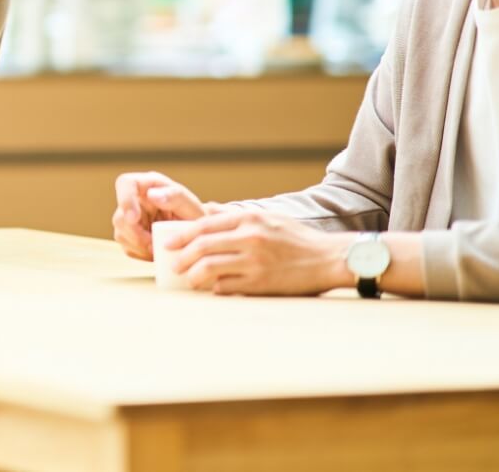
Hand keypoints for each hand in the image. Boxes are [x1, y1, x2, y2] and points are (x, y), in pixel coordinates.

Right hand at [112, 171, 208, 259]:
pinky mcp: (130, 235)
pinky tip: (156, 252)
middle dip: (136, 235)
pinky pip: (126, 247)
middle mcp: (136, 199)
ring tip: (160, 248)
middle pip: (120, 216)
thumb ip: (175, 198)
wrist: (199, 237)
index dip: (125, 200)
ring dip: (139, 246)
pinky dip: (141, 253)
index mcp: (150, 185)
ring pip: (120, 233)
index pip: (125, 183)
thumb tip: (151, 195)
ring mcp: (130, 218)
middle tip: (154, 245)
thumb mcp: (192, 207)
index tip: (134, 218)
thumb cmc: (197, 218)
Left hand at [167, 210, 352, 294]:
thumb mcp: (267, 217)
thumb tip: (206, 210)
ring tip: (189, 279)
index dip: (182, 235)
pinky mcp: (262, 283)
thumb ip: (236, 216)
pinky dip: (216, 288)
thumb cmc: (297, 238)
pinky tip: (213, 289)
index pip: (204, 225)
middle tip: (174, 264)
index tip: (169, 243)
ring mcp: (255, 261)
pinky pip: (227, 286)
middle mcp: (250, 237)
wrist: (330, 258)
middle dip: (182, 256)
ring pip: (209, 268)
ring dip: (194, 275)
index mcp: (249, 218)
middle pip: (202, 246)